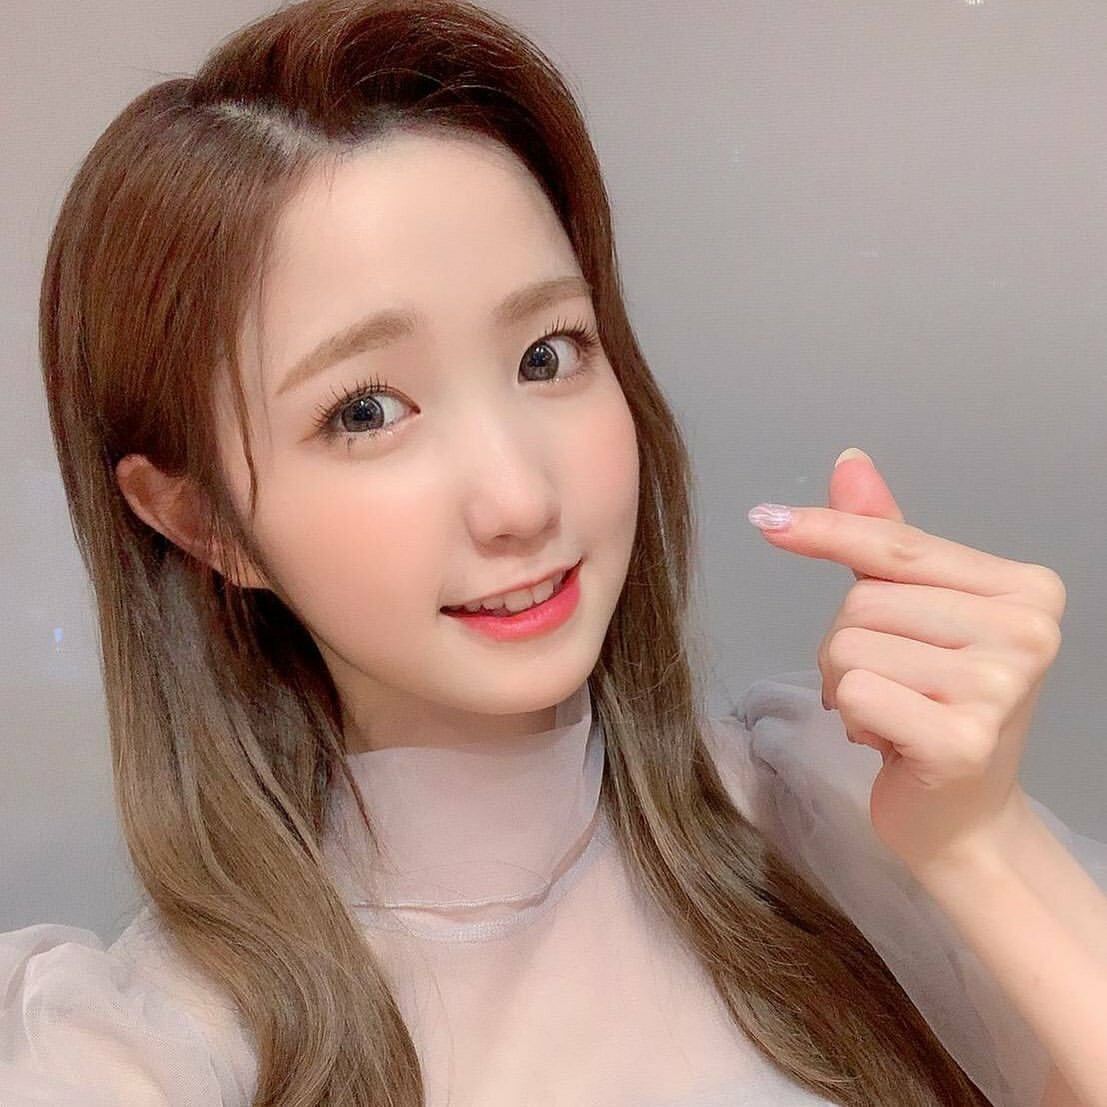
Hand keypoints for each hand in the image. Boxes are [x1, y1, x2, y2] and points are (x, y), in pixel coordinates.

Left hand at [746, 450, 1066, 876]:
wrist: (962, 816)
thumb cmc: (938, 706)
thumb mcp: (917, 613)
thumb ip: (887, 539)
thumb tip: (850, 462)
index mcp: (1024, 588)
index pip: (896, 544)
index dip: (825, 529)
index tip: (765, 518)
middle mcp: (1026, 630)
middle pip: (863, 600)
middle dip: (849, 643)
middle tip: (893, 685)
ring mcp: (1001, 687)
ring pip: (848, 644)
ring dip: (845, 685)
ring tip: (892, 713)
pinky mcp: (963, 739)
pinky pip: (854, 692)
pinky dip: (851, 718)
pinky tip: (891, 742)